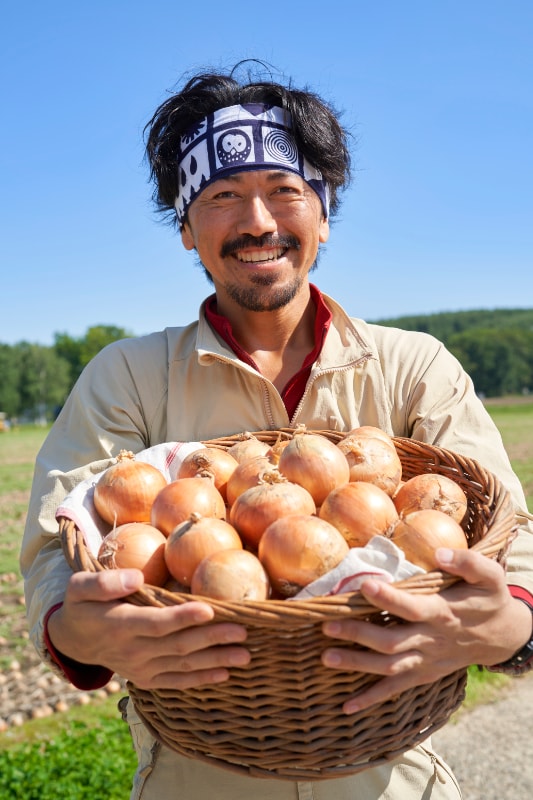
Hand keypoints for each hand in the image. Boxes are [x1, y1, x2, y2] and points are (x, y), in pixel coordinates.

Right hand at [47, 568, 249, 689]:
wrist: (75, 640)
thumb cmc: (83, 604)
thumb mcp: (80, 586)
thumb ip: (104, 583)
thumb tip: (136, 578)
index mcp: (119, 625)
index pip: (156, 623)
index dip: (182, 618)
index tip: (210, 610)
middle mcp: (133, 651)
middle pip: (178, 645)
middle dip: (212, 639)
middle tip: (243, 631)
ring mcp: (141, 667)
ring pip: (183, 665)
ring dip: (215, 661)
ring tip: (245, 655)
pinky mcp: (147, 678)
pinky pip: (177, 681)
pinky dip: (201, 679)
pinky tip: (226, 674)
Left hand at [321, 547, 530, 713]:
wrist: (503, 635)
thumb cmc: (489, 599)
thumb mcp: (489, 575)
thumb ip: (467, 562)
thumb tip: (440, 553)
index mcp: (443, 612)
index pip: (412, 608)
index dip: (389, 598)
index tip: (364, 586)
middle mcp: (431, 640)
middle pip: (392, 642)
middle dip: (358, 636)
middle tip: (328, 627)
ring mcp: (426, 660)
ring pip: (388, 667)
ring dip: (357, 664)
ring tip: (326, 658)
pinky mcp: (424, 674)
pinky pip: (396, 689)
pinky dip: (371, 699)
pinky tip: (347, 706)